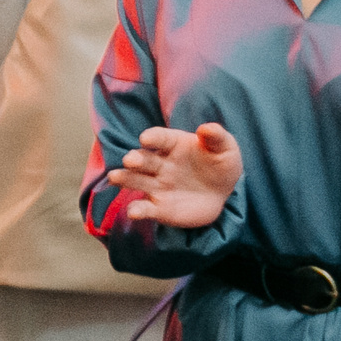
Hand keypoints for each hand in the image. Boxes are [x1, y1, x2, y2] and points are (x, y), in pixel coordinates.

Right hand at [109, 123, 243, 229]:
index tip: (146, 138)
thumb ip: (217, 137)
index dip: (152, 137)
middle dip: (135, 159)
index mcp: (173, 145)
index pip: (159, 138)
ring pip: (135, 181)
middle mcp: (159, 164)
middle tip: (130, 161)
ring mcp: (156, 186)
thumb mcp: (225, 149)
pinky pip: (145, 209)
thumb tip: (206, 128)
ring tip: (115, 178)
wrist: (221, 194)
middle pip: (143, 160)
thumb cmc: (220, 165)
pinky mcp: (158, 208)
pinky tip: (134, 212)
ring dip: (124, 179)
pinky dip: (137, 210)